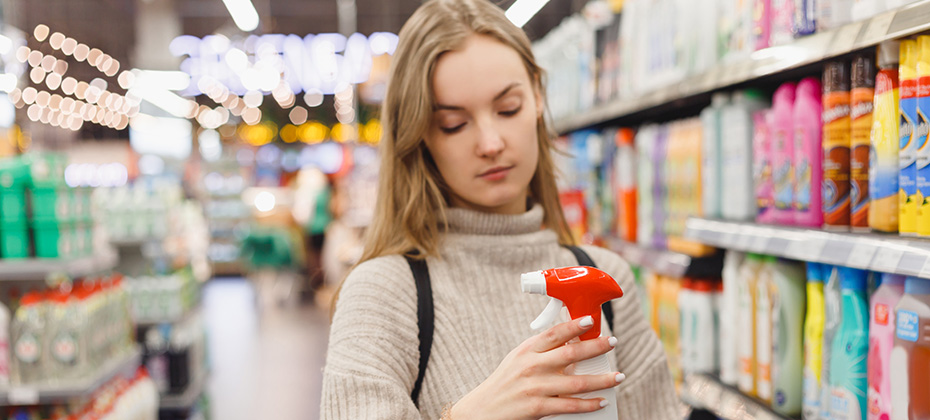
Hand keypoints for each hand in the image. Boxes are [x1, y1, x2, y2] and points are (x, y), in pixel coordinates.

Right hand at [449, 316, 624, 419]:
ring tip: (618, 377)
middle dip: (596, 347)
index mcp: (527, 350)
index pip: (554, 333)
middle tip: (613, 343)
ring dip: (602, 380)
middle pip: (571, 354)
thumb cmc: (505, 383)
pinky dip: (589, 404)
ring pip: (576, 383)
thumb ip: (542, 352)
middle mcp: (531, 366)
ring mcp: (535, 387)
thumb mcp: (518, 359)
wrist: (482, 410)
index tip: (591, 320)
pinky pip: (570, 406)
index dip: (574, 325)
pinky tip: (601, 401)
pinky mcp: (537, 408)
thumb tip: (574, 345)